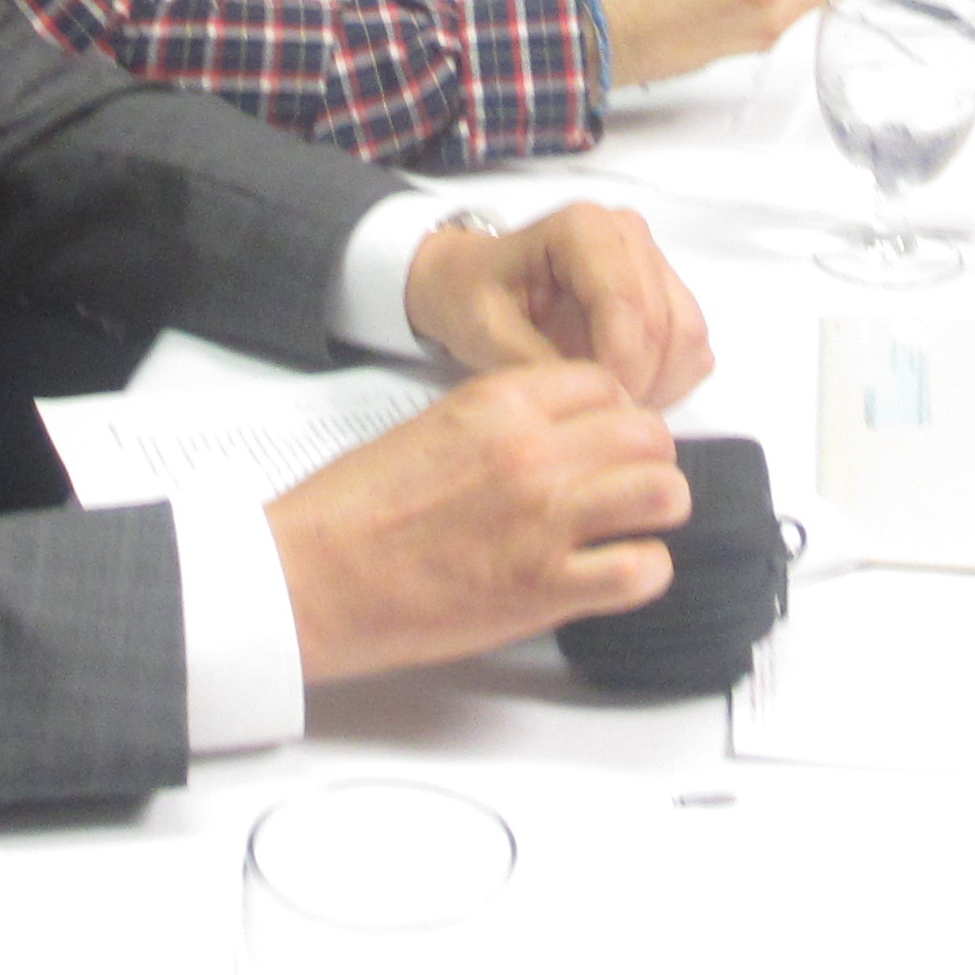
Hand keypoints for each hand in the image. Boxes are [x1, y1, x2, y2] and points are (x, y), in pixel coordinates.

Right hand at [268, 361, 689, 681]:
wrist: (311, 576)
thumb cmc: (356, 508)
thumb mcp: (434, 427)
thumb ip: (506, 422)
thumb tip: (562, 435)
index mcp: (499, 404)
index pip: (604, 383)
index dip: (614, 410)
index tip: (605, 436)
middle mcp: (533, 454)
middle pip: (647, 432)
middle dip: (646, 455)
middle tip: (624, 481)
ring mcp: (545, 522)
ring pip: (662, 492)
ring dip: (655, 508)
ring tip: (630, 524)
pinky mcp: (545, 590)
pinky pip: (643, 570)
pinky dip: (642, 571)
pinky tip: (614, 572)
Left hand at [403, 201, 711, 406]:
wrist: (470, 283)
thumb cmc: (472, 298)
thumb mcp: (486, 332)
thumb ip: (538, 363)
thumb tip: (595, 400)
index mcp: (583, 228)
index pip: (625, 301)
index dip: (620, 363)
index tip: (597, 408)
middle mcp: (627, 233)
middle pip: (664, 322)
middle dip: (639, 381)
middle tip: (601, 419)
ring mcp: (652, 260)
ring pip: (688, 334)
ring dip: (659, 383)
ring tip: (610, 408)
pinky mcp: (666, 290)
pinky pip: (691, 343)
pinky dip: (670, 379)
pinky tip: (626, 393)